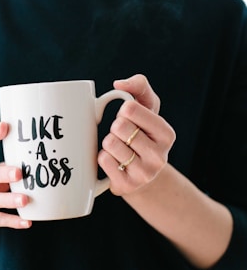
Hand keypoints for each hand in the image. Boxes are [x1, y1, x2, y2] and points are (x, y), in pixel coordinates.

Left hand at [98, 74, 175, 195]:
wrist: (141, 174)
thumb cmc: (142, 134)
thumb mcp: (147, 108)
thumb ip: (139, 86)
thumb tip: (119, 84)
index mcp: (166, 134)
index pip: (130, 109)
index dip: (123, 111)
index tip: (129, 118)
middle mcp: (160, 156)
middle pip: (119, 126)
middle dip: (115, 128)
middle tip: (123, 136)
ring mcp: (144, 173)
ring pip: (109, 143)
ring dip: (108, 143)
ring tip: (119, 149)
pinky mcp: (127, 186)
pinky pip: (103, 160)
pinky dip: (102, 157)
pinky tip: (114, 161)